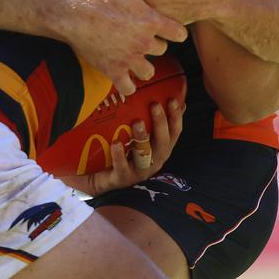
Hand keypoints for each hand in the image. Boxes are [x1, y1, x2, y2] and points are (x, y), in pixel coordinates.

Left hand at [63, 97, 184, 195]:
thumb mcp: (140, 137)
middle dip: (160, 123)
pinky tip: (116, 144)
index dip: (176, 117)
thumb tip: (166, 99)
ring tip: (137, 122)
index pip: (174, 133)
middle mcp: (153, 161)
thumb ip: (152, 122)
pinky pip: (122, 168)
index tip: (173, 100)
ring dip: (142, 138)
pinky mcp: (122, 179)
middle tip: (154, 105)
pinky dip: (120, 156)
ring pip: (145, 155)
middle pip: (162, 142)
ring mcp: (139, 171)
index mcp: (160, 150)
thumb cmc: (125, 154)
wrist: (101, 178)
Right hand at [68, 0, 186, 95]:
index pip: (179, 34)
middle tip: (143, 38)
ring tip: (134, 58)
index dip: (176, 32)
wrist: (73, 13)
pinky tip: (123, 75)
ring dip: (143, 66)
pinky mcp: (113, 70)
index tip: (169, 30)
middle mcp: (144, 42)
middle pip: (162, 51)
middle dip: (155, 45)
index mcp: (151, 21)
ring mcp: (129, 58)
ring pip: (148, 71)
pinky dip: (127, 85)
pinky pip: (128, 87)